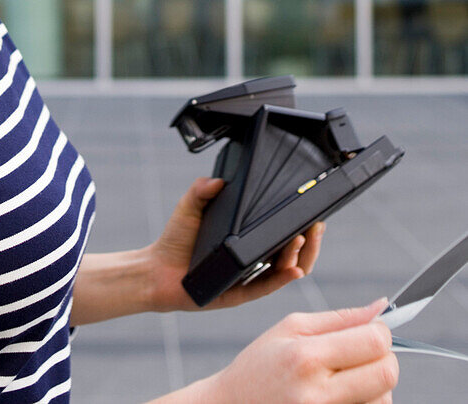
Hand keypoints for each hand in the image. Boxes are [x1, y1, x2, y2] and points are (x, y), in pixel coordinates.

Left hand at [148, 177, 324, 312]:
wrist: (156, 270)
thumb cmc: (176, 240)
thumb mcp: (190, 208)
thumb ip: (201, 189)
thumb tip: (218, 179)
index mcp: (247, 241)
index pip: (283, 234)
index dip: (302, 226)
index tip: (315, 213)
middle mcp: (252, 260)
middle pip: (293, 254)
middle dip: (310, 241)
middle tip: (316, 226)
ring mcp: (247, 278)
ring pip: (285, 272)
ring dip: (299, 256)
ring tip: (302, 239)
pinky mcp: (238, 294)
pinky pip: (266, 288)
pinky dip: (282, 279)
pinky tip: (293, 269)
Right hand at [201, 299, 397, 403]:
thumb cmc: (260, 367)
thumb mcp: (290, 329)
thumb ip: (339, 318)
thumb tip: (380, 307)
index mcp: (306, 357)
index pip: (373, 343)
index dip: (380, 332)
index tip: (371, 330)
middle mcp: (318, 395)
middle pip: (387, 374)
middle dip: (383, 358)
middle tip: (363, 354)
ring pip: (385, 400)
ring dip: (376, 386)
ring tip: (346, 380)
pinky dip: (367, 403)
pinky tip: (343, 396)